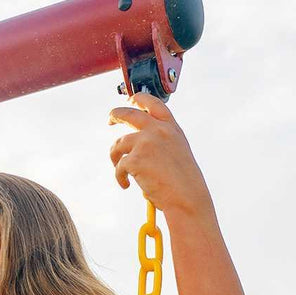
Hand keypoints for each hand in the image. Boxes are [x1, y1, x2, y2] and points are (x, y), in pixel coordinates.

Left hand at [107, 93, 209, 215]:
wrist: (185, 196)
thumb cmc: (182, 180)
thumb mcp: (176, 151)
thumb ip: (160, 140)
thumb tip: (136, 141)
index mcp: (171, 128)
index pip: (154, 104)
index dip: (139, 99)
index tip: (130, 99)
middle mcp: (158, 130)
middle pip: (129, 114)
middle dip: (116, 115)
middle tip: (110, 119)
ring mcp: (146, 142)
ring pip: (118, 144)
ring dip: (115, 157)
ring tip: (122, 172)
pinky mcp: (135, 158)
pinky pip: (118, 167)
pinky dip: (119, 177)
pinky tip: (126, 185)